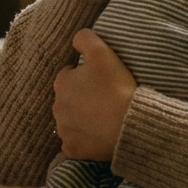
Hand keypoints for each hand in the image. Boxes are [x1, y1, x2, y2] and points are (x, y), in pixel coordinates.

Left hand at [52, 29, 137, 159]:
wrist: (130, 124)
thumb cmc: (116, 87)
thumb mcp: (102, 53)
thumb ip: (85, 38)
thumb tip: (76, 39)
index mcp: (62, 83)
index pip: (68, 74)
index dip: (85, 75)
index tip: (101, 79)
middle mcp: (57, 108)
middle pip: (68, 98)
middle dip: (81, 96)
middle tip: (104, 96)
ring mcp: (64, 131)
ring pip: (70, 120)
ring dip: (82, 117)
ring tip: (104, 115)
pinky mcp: (73, 150)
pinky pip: (75, 142)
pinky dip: (84, 139)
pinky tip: (99, 134)